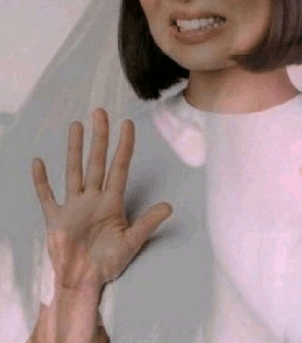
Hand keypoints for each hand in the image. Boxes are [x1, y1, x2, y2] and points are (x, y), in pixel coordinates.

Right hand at [32, 109, 171, 293]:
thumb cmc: (108, 264)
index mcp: (112, 202)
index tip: (128, 123)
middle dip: (99, 136)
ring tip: (76, 126)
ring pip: (74, 170)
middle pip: (97, 161)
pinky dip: (41, 181)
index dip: (124, 145)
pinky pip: (46, 196)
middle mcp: (93, 198)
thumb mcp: (131, 243)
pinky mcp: (56, 218)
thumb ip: (147, 224)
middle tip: (100, 112)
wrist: (82, 282)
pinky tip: (38, 162)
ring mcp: (74, 206)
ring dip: (74, 149)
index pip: (119, 166)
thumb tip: (170, 206)